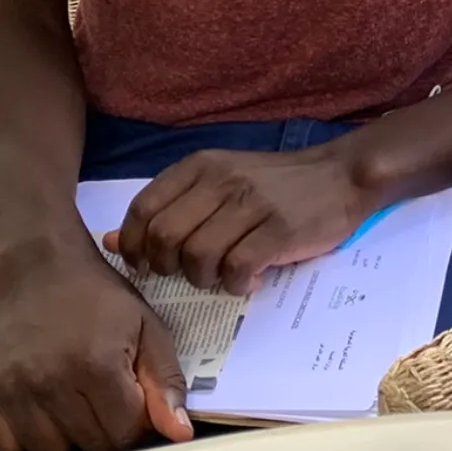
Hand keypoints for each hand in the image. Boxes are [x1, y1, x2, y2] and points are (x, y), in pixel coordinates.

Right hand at [0, 243, 194, 450]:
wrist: (41, 269)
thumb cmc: (101, 301)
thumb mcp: (147, 329)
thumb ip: (165, 382)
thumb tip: (179, 435)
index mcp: (96, 365)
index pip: (124, 435)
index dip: (135, 424)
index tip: (131, 402)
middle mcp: (49, 381)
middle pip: (88, 448)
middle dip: (103, 432)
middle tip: (100, 399)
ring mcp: (9, 389)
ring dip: (65, 437)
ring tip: (69, 402)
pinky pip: (6, 447)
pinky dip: (24, 437)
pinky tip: (37, 406)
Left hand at [106, 144, 374, 293]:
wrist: (340, 176)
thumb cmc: (274, 184)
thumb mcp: (216, 184)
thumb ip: (167, 210)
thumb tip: (111, 240)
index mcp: (199, 167)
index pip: (142, 210)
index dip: (135, 246)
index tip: (148, 265)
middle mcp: (220, 181)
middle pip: (164, 238)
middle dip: (168, 268)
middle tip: (190, 273)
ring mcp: (251, 204)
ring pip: (197, 256)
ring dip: (204, 279)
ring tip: (223, 275)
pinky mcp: (279, 230)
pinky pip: (238, 268)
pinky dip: (238, 284)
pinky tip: (250, 278)